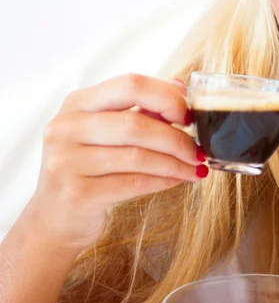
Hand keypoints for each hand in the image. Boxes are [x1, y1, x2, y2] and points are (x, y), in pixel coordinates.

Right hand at [26, 73, 207, 254]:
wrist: (57, 217)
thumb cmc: (90, 167)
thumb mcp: (109, 131)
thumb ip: (143, 107)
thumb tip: (180, 85)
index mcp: (78, 103)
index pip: (130, 85)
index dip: (167, 98)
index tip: (189, 116)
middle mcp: (66, 127)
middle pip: (136, 124)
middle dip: (177, 139)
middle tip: (198, 151)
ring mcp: (67, 161)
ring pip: (137, 156)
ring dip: (175, 163)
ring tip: (195, 168)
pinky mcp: (77, 194)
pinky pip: (133, 183)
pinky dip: (163, 181)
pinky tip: (177, 180)